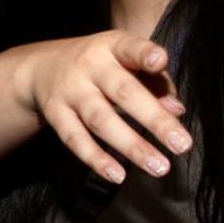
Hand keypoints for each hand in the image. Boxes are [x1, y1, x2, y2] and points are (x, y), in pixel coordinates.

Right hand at [11, 29, 191, 183]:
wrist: (41, 68)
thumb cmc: (101, 67)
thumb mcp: (126, 61)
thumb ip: (156, 81)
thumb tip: (177, 110)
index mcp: (113, 47)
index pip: (130, 47)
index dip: (145, 54)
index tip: (160, 61)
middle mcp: (90, 67)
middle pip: (124, 92)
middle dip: (155, 119)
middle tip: (182, 144)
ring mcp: (70, 91)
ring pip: (102, 120)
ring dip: (132, 146)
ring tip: (159, 167)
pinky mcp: (56, 115)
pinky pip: (75, 139)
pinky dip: (96, 159)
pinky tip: (118, 175)